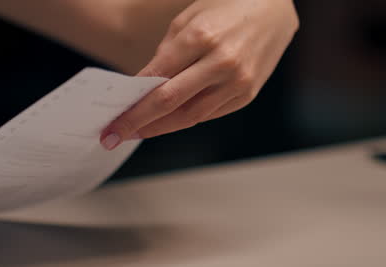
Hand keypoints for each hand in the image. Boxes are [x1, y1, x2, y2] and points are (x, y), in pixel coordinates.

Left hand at [99, 0, 298, 148]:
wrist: (274, 8)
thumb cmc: (226, 7)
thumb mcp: (188, 19)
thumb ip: (166, 53)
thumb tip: (144, 87)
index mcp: (201, 37)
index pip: (155, 78)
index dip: (131, 101)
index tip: (112, 116)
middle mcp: (220, 63)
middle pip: (169, 102)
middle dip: (137, 122)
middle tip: (114, 135)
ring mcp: (237, 82)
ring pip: (190, 116)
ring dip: (160, 128)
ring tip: (138, 132)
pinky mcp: (247, 94)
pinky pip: (210, 113)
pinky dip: (186, 119)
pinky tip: (168, 122)